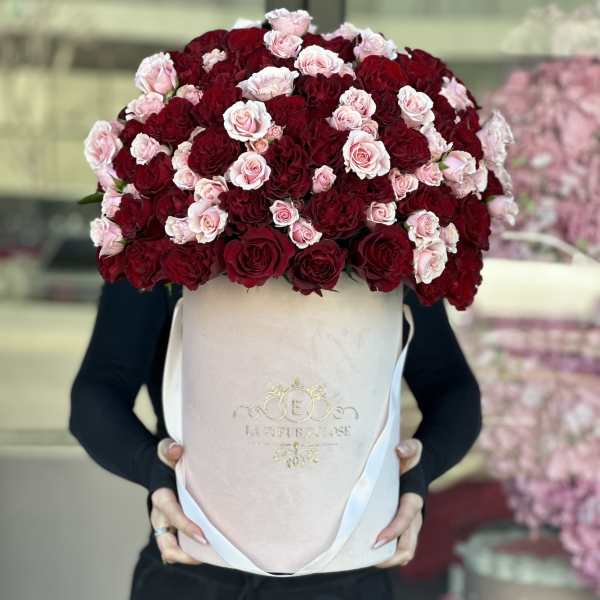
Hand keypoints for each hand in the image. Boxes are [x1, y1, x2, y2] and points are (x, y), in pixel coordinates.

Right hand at [150, 437, 207, 564]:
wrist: (157, 467)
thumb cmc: (166, 459)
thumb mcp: (166, 450)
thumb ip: (170, 449)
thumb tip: (176, 449)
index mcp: (161, 497)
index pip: (173, 515)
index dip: (187, 527)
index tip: (204, 536)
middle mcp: (159, 516)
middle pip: (165, 543)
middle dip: (184, 554)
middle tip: (207, 554)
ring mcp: (164, 524)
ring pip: (169, 549)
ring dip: (187, 556)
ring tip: (211, 555)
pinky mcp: (170, 527)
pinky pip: (176, 545)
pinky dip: (189, 551)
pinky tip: (209, 549)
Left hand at [373, 439, 423, 567]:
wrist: (418, 468)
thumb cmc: (411, 460)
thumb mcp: (412, 449)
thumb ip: (409, 447)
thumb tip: (399, 449)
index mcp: (413, 500)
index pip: (405, 519)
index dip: (393, 531)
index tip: (377, 540)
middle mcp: (415, 518)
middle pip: (408, 546)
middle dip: (390, 556)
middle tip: (368, 557)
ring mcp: (411, 526)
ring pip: (406, 552)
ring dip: (389, 559)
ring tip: (365, 559)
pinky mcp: (405, 529)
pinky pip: (400, 548)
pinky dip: (389, 555)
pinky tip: (369, 553)